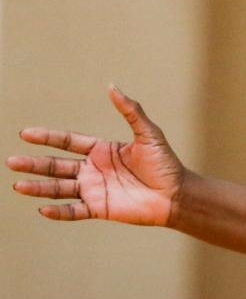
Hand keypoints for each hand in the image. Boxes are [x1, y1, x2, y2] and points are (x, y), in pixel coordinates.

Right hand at [7, 85, 183, 224]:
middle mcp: (93, 169)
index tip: (25, 134)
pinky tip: (42, 209)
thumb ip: (130, 111)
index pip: (68, 142)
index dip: (47, 138)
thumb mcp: (148, 133)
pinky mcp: (99, 208)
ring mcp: (94, 190)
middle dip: (34, 163)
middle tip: (11, 161)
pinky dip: (59, 212)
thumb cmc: (166, 163)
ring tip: (18, 184)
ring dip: (39, 187)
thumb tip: (113, 87)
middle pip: (57, 166)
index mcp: (102, 150)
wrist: (177, 194)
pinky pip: (74, 211)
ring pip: (60, 188)